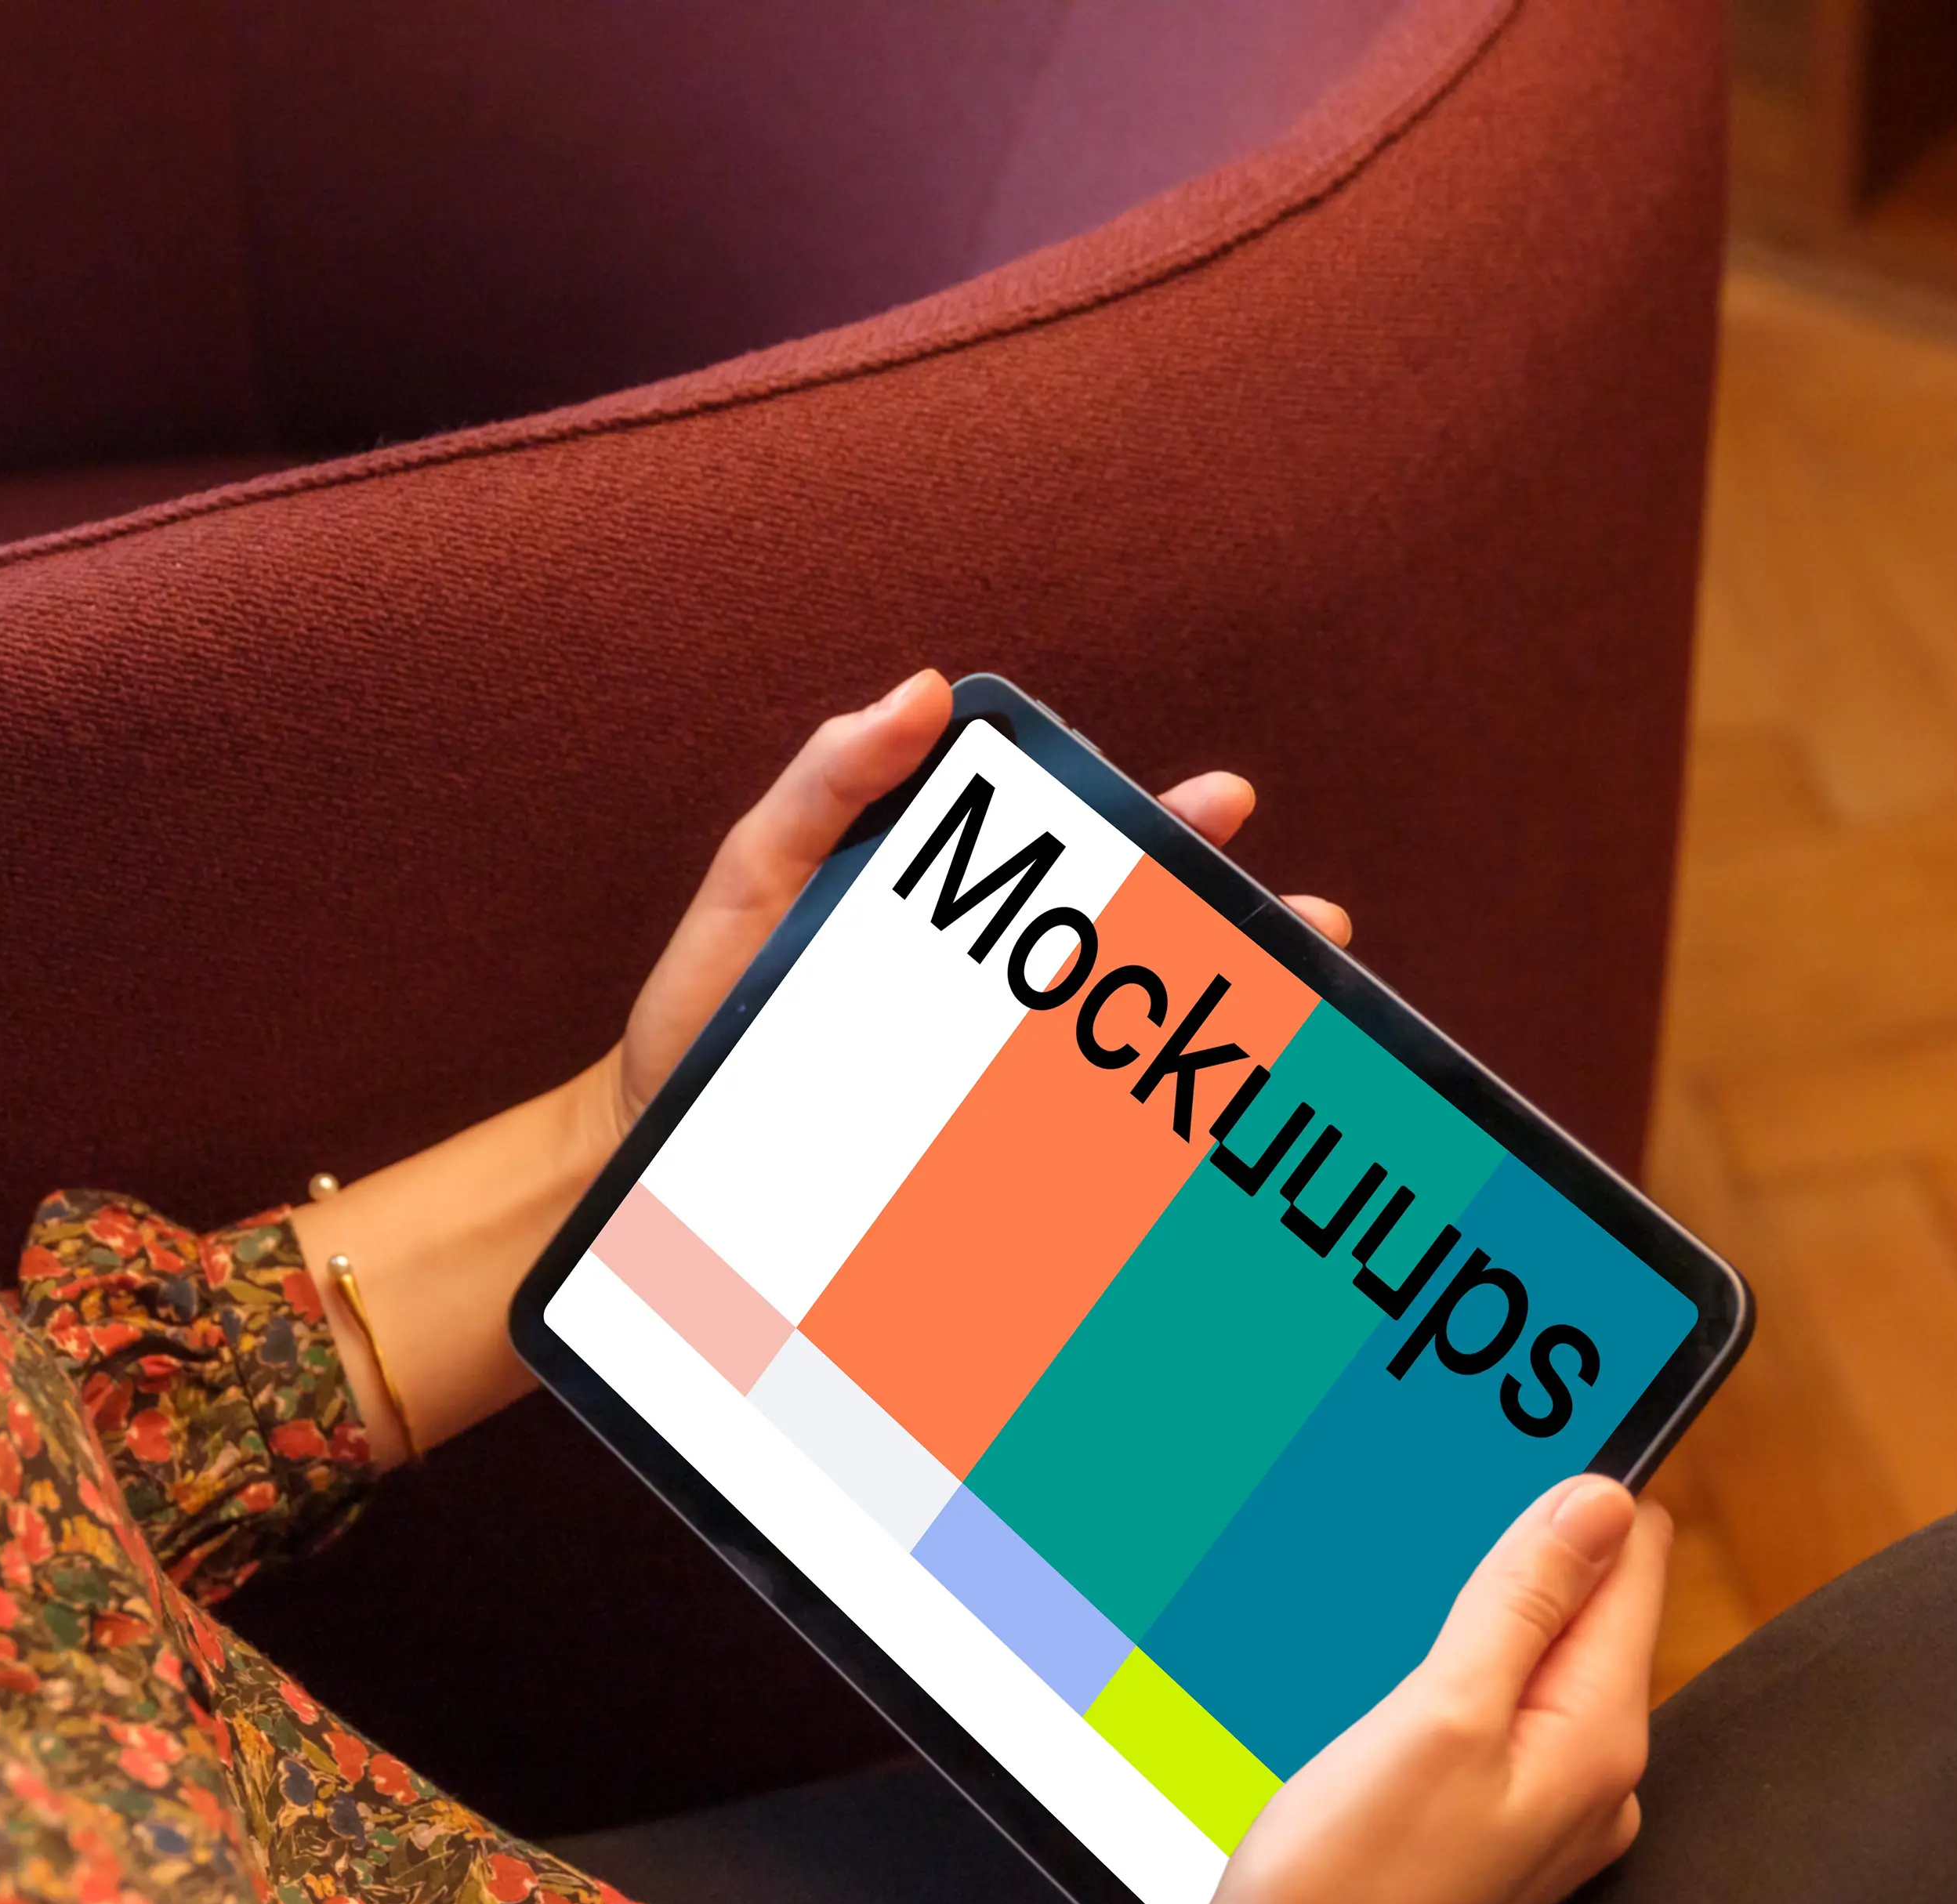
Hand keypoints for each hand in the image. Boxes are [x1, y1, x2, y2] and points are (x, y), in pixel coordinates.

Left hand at [604, 668, 1355, 1144]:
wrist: (646, 1146)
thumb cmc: (705, 1006)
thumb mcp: (754, 873)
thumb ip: (829, 783)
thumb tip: (923, 688)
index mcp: (959, 916)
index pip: (1084, 860)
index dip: (1163, 826)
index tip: (1221, 804)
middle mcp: (995, 999)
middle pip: (1139, 954)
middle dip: (1234, 932)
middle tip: (1311, 920)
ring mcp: (994, 1084)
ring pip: (1132, 1052)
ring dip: (1225, 1032)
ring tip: (1295, 1017)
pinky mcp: (976, 1161)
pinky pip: (1079, 1149)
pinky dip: (1149, 1147)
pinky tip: (1197, 1141)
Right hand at [1191, 1474, 1668, 1903]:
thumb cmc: (1343, 1885)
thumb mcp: (1439, 1716)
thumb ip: (1525, 1605)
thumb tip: (1602, 1500)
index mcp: (1600, 1741)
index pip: (1632, 1565)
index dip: (1576, 1492)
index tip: (1509, 1436)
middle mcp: (1596, 1782)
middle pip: (1585, 1614)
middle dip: (1521, 1552)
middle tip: (1433, 1498)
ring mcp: (1543, 1817)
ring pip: (1531, 1667)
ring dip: (1476, 1614)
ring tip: (1397, 1579)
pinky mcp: (1484, 1838)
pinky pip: (1490, 1722)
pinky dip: (1448, 1677)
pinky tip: (1382, 1672)